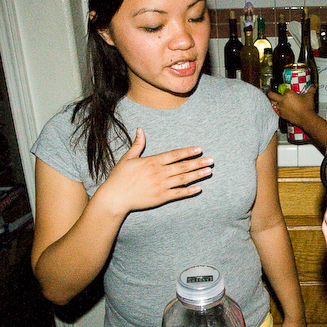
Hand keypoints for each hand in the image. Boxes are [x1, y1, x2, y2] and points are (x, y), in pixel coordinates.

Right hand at [95, 128, 213, 215]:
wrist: (114, 198)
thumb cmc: (119, 178)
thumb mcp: (127, 158)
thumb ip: (137, 144)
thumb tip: (140, 129)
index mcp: (152, 161)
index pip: (174, 155)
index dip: (188, 152)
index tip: (199, 149)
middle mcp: (159, 172)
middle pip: (183, 166)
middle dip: (198, 163)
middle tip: (211, 160)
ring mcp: (161, 186)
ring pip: (183, 179)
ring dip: (197, 175)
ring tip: (209, 171)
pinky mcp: (161, 197)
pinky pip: (178, 194)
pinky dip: (189, 191)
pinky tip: (199, 188)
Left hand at [267, 85, 315, 125]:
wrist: (306, 118)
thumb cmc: (307, 107)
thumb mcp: (309, 97)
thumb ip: (311, 90)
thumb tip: (313, 87)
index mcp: (288, 94)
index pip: (284, 89)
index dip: (285, 90)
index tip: (286, 90)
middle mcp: (282, 100)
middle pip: (271, 95)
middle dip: (270, 92)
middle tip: (271, 91)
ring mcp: (281, 108)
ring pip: (272, 103)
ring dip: (273, 101)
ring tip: (275, 100)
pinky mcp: (281, 115)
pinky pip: (276, 110)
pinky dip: (277, 109)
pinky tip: (279, 108)